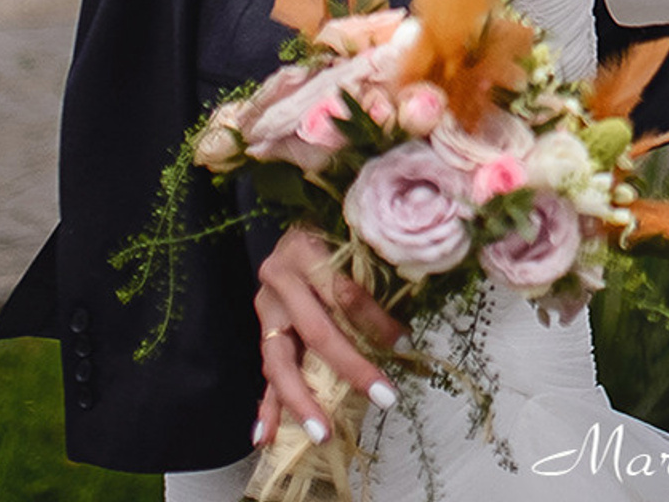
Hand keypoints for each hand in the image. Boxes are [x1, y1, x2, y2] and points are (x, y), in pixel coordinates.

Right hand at [252, 226, 402, 447]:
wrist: (288, 233)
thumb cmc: (329, 237)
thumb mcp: (349, 243)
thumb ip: (371, 277)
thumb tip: (404, 333)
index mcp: (305, 249)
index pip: (343, 292)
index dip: (374, 320)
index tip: (402, 342)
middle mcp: (280, 280)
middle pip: (316, 330)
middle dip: (350, 367)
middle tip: (383, 395)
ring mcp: (267, 310)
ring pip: (281, 361)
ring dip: (302, 401)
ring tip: (321, 432)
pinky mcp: (263, 333)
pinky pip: (266, 374)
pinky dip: (267, 407)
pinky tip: (267, 435)